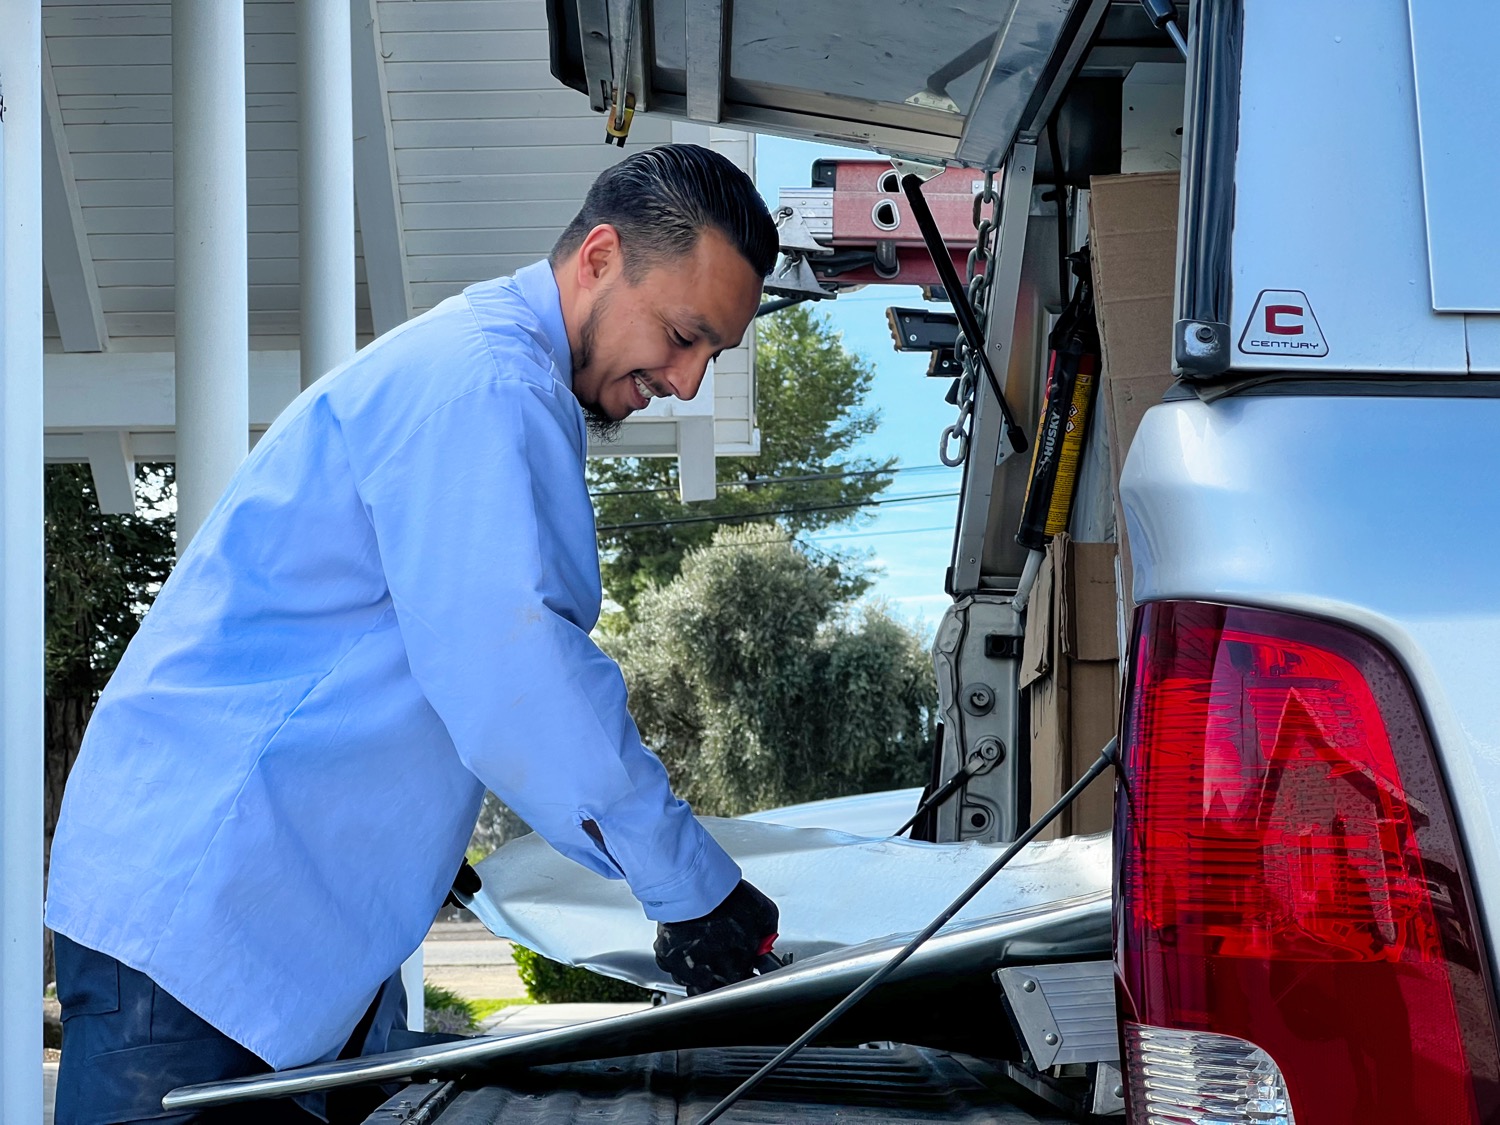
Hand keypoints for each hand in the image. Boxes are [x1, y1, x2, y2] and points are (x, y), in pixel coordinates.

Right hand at [653, 880, 778, 995]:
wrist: (694, 885)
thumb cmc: (728, 899)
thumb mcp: (764, 913)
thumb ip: (767, 933)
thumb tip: (768, 940)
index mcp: (736, 970)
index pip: (744, 986)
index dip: (745, 973)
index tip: (746, 964)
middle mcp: (709, 976)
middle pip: (716, 989)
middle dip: (722, 976)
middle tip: (724, 958)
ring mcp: (684, 969)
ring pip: (691, 983)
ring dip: (698, 971)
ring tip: (704, 950)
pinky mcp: (665, 956)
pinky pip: (672, 965)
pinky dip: (678, 958)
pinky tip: (686, 943)